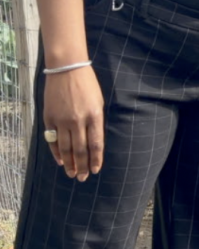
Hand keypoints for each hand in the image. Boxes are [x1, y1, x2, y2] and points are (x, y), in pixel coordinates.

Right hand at [43, 66, 103, 180]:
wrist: (66, 69)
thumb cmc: (87, 85)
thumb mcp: (98, 102)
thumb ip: (96, 122)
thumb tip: (93, 142)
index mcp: (94, 116)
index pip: (96, 144)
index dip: (95, 159)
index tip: (95, 170)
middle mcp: (78, 121)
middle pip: (80, 150)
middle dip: (82, 166)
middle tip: (82, 178)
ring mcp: (62, 120)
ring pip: (66, 148)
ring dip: (69, 163)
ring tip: (72, 174)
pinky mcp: (50, 118)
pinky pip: (53, 140)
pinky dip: (56, 152)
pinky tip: (60, 161)